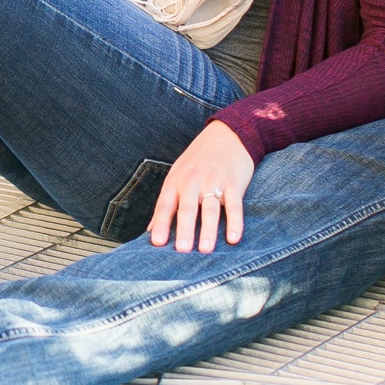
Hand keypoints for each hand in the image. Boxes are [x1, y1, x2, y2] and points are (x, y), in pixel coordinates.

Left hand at [150, 120, 254, 251]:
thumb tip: (150, 231)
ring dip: (209, 230)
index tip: (156, 243)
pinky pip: (235, 205)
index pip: (165, 205)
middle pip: (188, 208)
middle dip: (185, 230)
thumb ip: (166, 203)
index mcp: (176, 181)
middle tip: (182, 251)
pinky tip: (233, 238)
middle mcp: (193, 181)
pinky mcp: (235, 183)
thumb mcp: (177, 175)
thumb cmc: (198, 160)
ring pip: (211, 209)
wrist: (228, 134)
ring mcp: (215, 181)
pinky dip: (235, 222)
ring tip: (206, 250)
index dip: (161, 224)